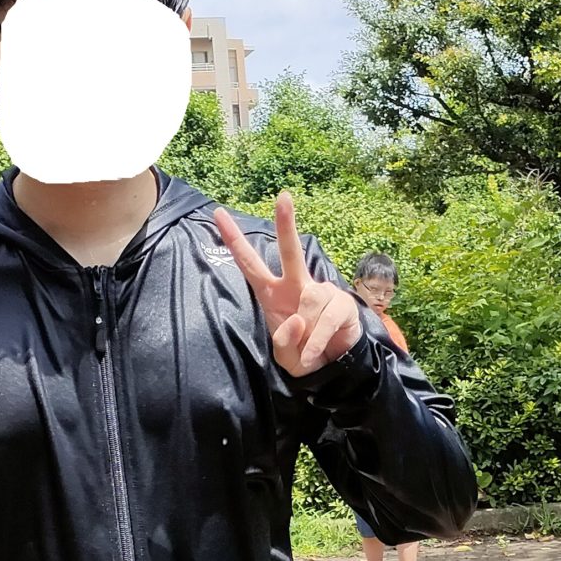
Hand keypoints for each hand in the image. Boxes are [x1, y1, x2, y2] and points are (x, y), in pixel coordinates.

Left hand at [213, 190, 361, 375]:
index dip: (234, 240)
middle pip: (290, 251)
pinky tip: (314, 352)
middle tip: (283, 196)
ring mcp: (321, 291)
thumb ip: (283, 343)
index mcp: (272, 293)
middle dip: (287, 223)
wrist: (335, 364)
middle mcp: (296, 286)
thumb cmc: (304, 353)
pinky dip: (317, 340)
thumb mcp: (285, 358)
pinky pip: (326, 318)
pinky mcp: (342, 304)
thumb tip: (296, 319)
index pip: (250, 263)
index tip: (219, 213)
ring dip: (306, 333)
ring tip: (307, 350)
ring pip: (310, 300)